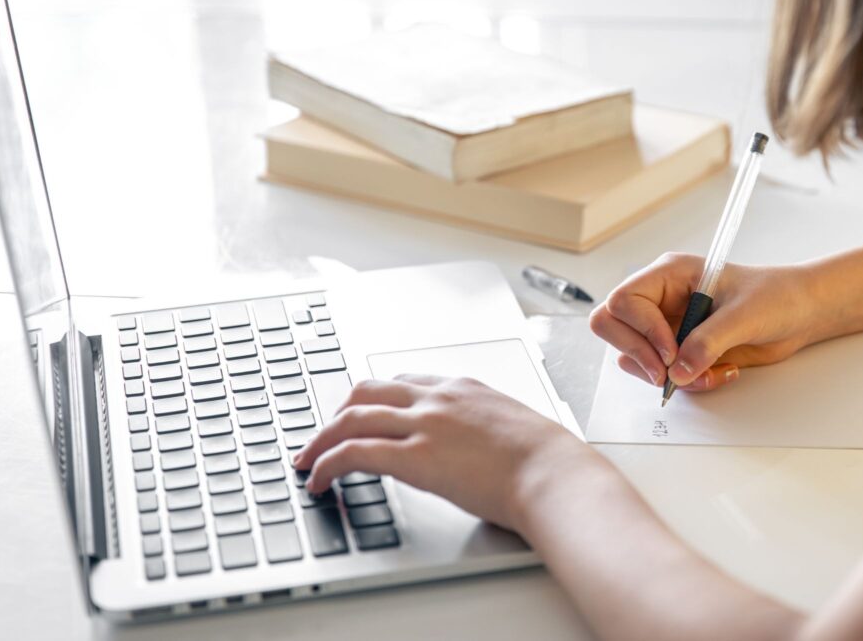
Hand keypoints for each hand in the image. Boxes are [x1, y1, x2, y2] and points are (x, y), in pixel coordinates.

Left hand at [292, 375, 599, 529]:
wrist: (555, 473)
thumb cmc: (546, 460)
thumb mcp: (512, 429)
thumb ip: (484, 431)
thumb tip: (478, 452)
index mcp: (462, 388)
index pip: (403, 381)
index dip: (373, 399)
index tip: (360, 414)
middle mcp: (437, 398)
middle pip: (367, 392)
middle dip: (338, 413)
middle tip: (323, 436)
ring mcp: (424, 424)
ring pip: (351, 418)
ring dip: (321, 440)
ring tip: (307, 461)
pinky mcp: (415, 457)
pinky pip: (354, 453)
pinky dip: (327, 464)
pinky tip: (319, 481)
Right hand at [589, 252, 819, 391]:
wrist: (800, 314)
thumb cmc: (776, 296)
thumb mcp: (744, 315)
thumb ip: (708, 341)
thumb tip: (679, 371)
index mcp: (668, 275)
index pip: (624, 300)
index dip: (642, 329)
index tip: (671, 351)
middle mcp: (659, 300)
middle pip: (610, 325)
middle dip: (638, 354)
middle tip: (668, 372)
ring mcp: (665, 326)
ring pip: (631, 356)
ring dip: (666, 375)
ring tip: (706, 372)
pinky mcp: (677, 351)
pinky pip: (660, 375)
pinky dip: (685, 383)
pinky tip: (717, 373)